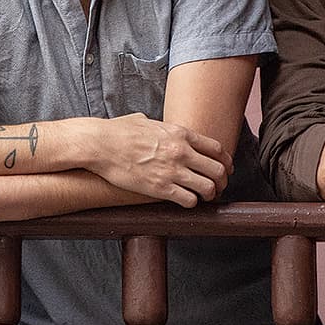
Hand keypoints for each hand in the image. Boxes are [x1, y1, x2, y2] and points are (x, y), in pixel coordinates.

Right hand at [86, 113, 229, 205]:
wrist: (99, 144)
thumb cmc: (117, 131)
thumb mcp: (143, 121)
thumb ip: (157, 126)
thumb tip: (152, 125)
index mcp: (179, 133)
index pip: (216, 148)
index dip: (225, 161)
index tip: (225, 168)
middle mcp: (180, 151)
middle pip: (217, 170)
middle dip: (221, 181)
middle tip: (217, 186)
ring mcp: (172, 171)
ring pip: (208, 188)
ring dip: (208, 194)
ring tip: (202, 197)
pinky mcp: (160, 188)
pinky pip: (189, 201)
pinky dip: (190, 203)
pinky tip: (185, 201)